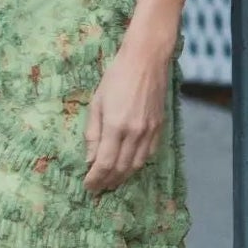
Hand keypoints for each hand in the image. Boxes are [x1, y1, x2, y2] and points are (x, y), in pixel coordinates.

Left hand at [84, 39, 169, 193]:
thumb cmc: (116, 77)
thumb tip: (90, 160)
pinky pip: (149, 154)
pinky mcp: (160, 127)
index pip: (104, 163)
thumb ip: (93, 134)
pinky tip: (129, 166)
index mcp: (115, 126)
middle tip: (98, 187)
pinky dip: (138, 164)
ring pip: (137, 165)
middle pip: (121, 168)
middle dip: (108, 181)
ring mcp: (150, 131)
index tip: (88, 186)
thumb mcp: (96, 103)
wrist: (146, 60)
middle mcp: (134, 132)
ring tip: (112, 181)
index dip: (95, 179)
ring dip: (123, 177)